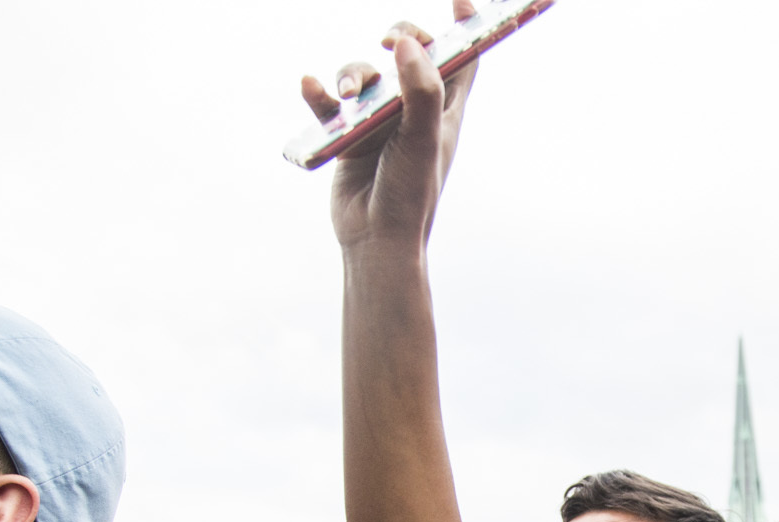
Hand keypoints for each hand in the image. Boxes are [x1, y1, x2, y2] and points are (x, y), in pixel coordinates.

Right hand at [301, 0, 479, 251]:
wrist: (375, 240)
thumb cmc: (409, 195)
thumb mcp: (422, 140)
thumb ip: (421, 90)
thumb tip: (408, 42)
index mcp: (446, 111)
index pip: (464, 58)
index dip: (465, 27)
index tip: (457, 0)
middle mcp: (414, 111)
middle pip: (410, 53)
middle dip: (398, 36)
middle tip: (388, 40)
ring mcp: (380, 122)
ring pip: (364, 75)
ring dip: (352, 75)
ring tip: (347, 98)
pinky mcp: (349, 136)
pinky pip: (330, 103)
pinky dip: (320, 93)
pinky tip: (312, 88)